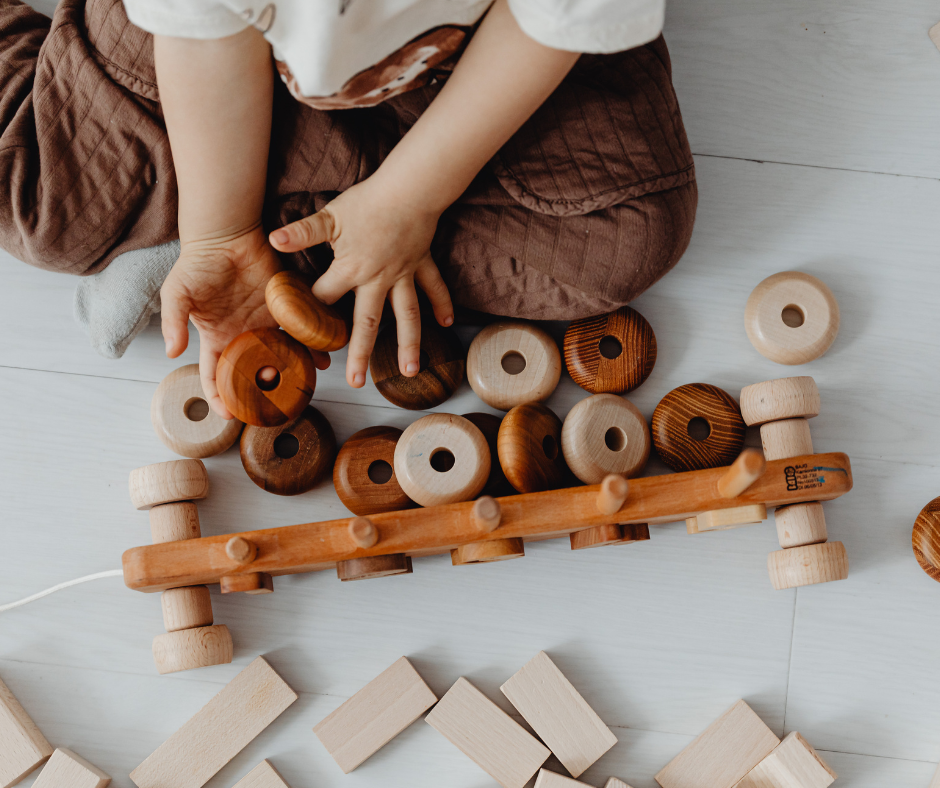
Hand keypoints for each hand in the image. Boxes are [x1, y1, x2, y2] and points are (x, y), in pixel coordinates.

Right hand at [160, 226, 330, 417]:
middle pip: (253, 373)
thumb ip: (173, 322)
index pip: (215, 376)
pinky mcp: (284, 308)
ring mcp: (265, 323)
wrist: (226, 235)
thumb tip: (173, 353)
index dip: (220, 397)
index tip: (230, 415)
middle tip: (274, 409)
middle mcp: (243, 336)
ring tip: (304, 387)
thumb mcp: (176, 293)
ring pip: (280, 356)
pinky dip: (309, 344)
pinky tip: (319, 357)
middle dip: (262, 392)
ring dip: (292, 372)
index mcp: (217, 338)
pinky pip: (298, 331)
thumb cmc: (197, 264)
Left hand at [269, 176, 453, 387]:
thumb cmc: (368, 201)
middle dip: (360, 353)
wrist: (409, 189)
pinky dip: (442, 304)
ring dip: (409, 344)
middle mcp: (378, 280)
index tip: (299, 337)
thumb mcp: (329, 216)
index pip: (324, 298)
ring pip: (407, 316)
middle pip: (367, 322)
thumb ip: (303, 232)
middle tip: (355, 382)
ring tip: (409, 372)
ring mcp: (403, 276)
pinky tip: (446, 324)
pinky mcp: (422, 264)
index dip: (308, 315)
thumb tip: (274, 241)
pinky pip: (434, 288)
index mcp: (351, 269)